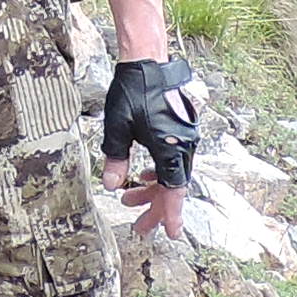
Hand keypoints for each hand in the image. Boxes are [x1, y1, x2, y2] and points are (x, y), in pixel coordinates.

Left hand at [100, 52, 200, 235]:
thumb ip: (115, 158)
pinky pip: (173, 161)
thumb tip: (111, 184)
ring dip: (153, 189)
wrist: (149, 62)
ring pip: (172, 174)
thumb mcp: (117, 127)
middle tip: (138, 226)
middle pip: (172, 187)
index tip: (171, 234)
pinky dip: (159, 172)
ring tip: (128, 197)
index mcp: (170, 147)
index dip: (169, 214)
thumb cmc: (133, 91)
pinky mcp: (181, 130)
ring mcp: (185, 138)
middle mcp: (183, 145)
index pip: (173, 190)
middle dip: (154, 208)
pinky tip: (144, 174)